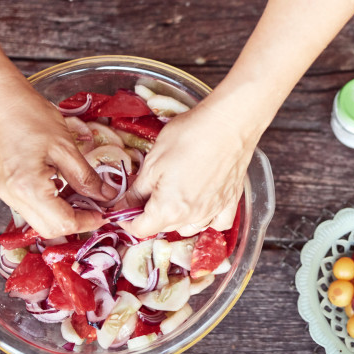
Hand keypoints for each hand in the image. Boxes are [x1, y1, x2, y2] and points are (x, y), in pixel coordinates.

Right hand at [0, 73, 112, 237]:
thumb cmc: (29, 114)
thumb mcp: (65, 145)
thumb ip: (86, 176)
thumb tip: (106, 196)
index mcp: (27, 188)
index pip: (63, 223)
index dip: (88, 222)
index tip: (105, 213)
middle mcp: (11, 196)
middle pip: (48, 228)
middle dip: (76, 223)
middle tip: (96, 207)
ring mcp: (2, 192)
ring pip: (37, 219)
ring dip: (62, 213)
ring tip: (81, 193)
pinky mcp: (0, 185)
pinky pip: (27, 205)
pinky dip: (48, 202)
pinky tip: (61, 185)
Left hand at [122, 96, 251, 237]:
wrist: (228, 124)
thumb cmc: (189, 137)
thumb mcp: (152, 161)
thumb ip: (137, 189)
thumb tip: (124, 203)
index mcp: (168, 209)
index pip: (140, 229)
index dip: (126, 220)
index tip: (123, 209)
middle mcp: (192, 217)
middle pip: (164, 227)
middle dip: (151, 215)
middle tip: (147, 192)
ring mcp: (213, 211)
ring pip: (189, 227)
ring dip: (177, 219)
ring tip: (174, 197)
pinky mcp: (230, 201)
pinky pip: (217, 223)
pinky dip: (207, 220)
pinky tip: (202, 206)